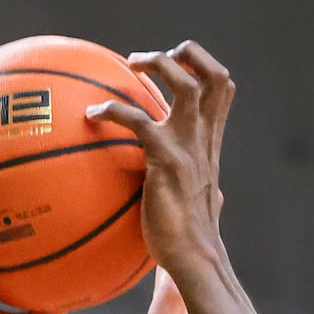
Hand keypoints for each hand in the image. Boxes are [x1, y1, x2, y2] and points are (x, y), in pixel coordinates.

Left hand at [88, 43, 232, 280]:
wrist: (193, 259)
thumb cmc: (190, 238)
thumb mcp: (202, 200)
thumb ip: (199, 182)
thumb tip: (202, 193)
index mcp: (210, 143)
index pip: (222, 89)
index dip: (203, 65)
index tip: (178, 63)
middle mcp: (203, 139)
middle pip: (213, 76)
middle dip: (187, 54)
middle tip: (154, 61)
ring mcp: (187, 147)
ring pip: (183, 83)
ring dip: (156, 63)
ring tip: (131, 66)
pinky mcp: (164, 160)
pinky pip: (136, 119)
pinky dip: (111, 109)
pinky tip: (92, 115)